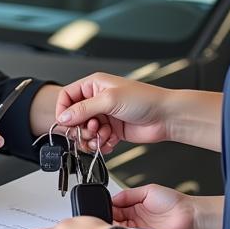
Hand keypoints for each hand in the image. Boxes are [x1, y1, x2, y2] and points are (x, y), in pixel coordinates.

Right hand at [56, 74, 172, 148]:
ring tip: (104, 135)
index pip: (67, 96)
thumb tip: (64, 116)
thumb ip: (84, 109)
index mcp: (94, 85)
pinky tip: (111, 141)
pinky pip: (97, 140)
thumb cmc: (145, 99)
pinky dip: (102, 144)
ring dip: (92, 137)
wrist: (165, 117)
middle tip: (91, 130)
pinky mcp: (112, 130)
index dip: (64, 110)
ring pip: (85, 131)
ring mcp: (105, 115)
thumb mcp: (110, 100)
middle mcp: (98, 99)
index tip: (67, 123)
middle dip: (81, 127)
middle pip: (75, 117)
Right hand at [112, 185, 197, 228]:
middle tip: (108, 217)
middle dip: (110, 219)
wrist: (189, 215)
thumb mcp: (148, 190)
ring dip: (117, 228)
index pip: (115, 209)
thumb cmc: (173, 202)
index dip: (108, 209)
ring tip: (116, 223)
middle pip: (115, 222)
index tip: (104, 208)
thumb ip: (128, 194)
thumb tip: (112, 198)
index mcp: (134, 208)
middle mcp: (135, 221)